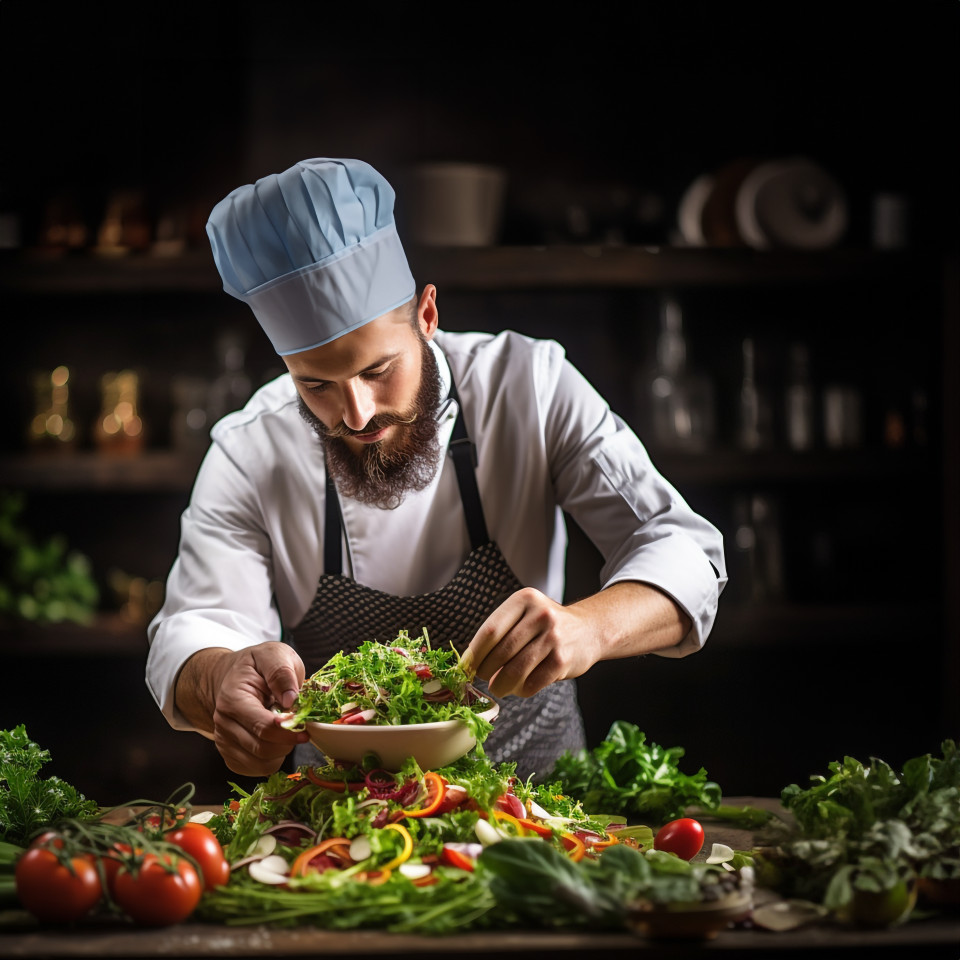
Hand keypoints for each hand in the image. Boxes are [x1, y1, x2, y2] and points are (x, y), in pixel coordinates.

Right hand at [201, 642, 309, 776]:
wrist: (232, 676)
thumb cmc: (256, 666)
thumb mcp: (272, 654)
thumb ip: (281, 672)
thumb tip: (291, 699)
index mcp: (232, 699)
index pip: (262, 726)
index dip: (288, 730)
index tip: (306, 725)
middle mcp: (223, 724)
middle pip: (262, 748)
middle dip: (288, 741)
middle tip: (302, 727)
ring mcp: (224, 742)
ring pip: (261, 763)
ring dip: (282, 751)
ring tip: (287, 730)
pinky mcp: (230, 755)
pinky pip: (257, 768)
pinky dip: (273, 759)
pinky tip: (277, 740)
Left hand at [461, 587, 599, 697]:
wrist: (588, 629)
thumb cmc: (546, 626)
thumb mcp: (524, 615)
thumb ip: (500, 633)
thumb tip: (470, 662)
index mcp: (524, 599)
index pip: (490, 630)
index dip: (475, 653)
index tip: (466, 666)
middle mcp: (540, 615)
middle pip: (501, 652)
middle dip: (485, 671)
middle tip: (480, 678)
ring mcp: (553, 637)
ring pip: (515, 670)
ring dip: (501, 685)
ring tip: (497, 687)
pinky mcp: (563, 660)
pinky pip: (532, 683)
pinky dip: (521, 690)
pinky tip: (519, 687)